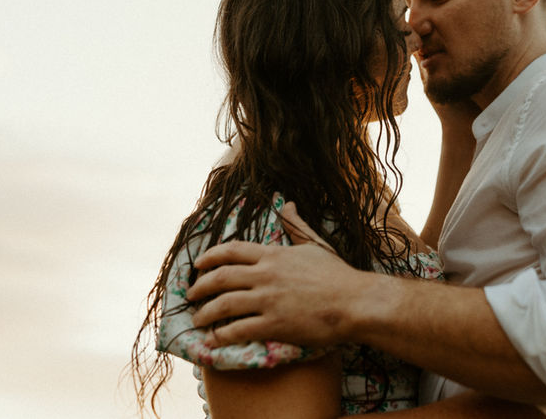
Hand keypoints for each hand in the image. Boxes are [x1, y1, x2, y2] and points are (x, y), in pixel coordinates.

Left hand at [186, 210, 369, 347]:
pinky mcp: (274, 324)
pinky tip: (214, 340)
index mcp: (274, 255)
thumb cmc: (338, 274)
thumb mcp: (315, 244)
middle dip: (199, 287)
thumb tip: (288, 204)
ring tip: (197, 320)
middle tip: (190, 295)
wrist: (355, 302)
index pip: (231, 251)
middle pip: (220, 277)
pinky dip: (222, 335)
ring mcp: (269, 299)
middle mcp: (266, 275)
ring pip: (223, 304)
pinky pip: (238, 329)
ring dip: (205, 313)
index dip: (209, 257)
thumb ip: (297, 225)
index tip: (197, 264)